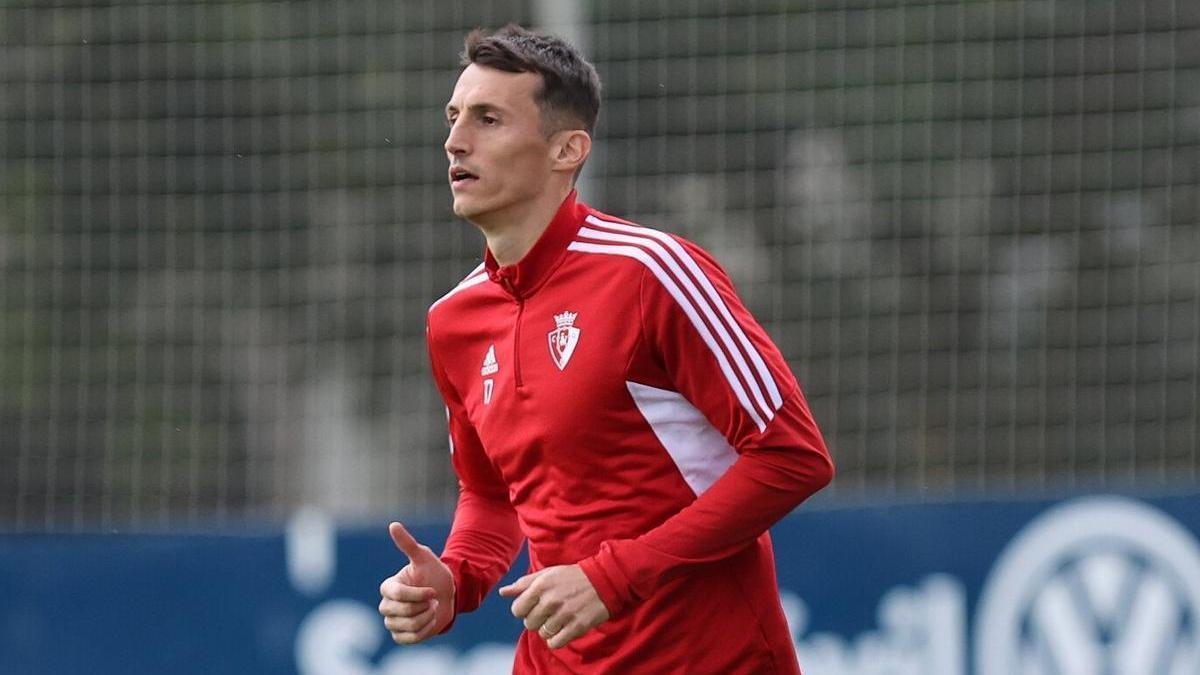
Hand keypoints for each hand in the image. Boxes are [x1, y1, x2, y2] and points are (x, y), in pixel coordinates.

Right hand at [378, 522, 454, 644]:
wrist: (448, 595)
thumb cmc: (434, 574)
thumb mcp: (424, 557)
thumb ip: (408, 543)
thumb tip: (393, 524)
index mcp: (388, 587)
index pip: (397, 594)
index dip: (418, 594)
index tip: (432, 591)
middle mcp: (386, 605)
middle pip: (401, 612)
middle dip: (422, 606)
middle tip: (433, 599)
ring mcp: (392, 622)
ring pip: (406, 626)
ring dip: (426, 618)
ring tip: (432, 609)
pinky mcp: (400, 636)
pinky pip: (410, 638)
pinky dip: (424, 630)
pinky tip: (430, 620)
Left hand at [498, 564, 609, 648]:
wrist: (604, 580)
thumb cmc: (573, 577)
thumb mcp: (548, 574)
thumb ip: (524, 583)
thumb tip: (503, 592)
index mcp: (541, 585)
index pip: (517, 609)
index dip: (524, 610)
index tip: (534, 607)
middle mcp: (550, 600)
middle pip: (528, 624)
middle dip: (536, 620)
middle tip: (549, 612)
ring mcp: (564, 614)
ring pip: (542, 634)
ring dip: (548, 629)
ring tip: (559, 619)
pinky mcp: (576, 626)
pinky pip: (555, 643)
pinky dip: (557, 639)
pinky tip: (563, 629)